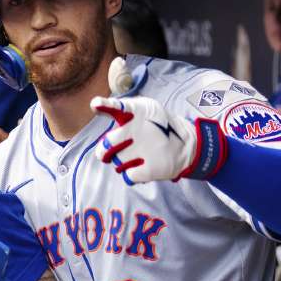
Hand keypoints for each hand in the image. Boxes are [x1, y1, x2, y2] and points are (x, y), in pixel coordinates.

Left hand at [92, 59, 226, 182]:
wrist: (186, 146)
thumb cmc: (155, 127)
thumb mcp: (142, 109)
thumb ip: (119, 107)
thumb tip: (95, 105)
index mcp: (135, 112)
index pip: (118, 107)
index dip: (106, 105)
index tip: (96, 104)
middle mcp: (139, 129)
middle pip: (106, 146)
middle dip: (106, 151)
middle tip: (117, 149)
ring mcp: (146, 150)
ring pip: (116, 163)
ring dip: (124, 162)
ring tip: (139, 154)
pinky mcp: (151, 168)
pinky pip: (128, 176)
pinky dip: (133, 174)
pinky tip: (143, 165)